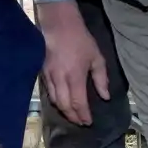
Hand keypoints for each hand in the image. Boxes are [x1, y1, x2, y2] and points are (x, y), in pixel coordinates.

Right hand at [35, 0, 108, 125]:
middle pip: (64, 106)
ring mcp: (49, 76)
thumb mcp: (96, 57)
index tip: (89, 122)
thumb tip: (105, 97)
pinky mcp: (42, 72)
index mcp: (75, 76)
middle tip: (81, 122)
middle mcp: (60, 79)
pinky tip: (61, 103)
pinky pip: (48, 92)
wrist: (58, 24)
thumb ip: (101, 78)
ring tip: (72, 116)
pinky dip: (55, 101)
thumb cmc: (80, 39)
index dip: (83, 115)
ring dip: (63, 111)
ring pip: (54, 101)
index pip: (78, 103)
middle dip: (73, 117)